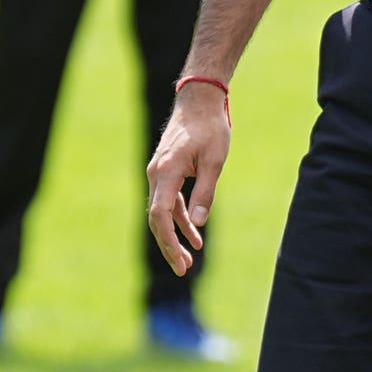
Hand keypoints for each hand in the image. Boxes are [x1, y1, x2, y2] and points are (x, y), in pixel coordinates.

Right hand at [147, 86, 232, 277]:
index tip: (180, 258)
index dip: (168, 239)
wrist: (199, 101)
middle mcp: (156, 173)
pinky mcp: (167, 172)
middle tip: (183, 270)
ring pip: (162, 212)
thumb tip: (199, 222)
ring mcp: (159, 173)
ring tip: (189, 260)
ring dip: (175, 236)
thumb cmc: (210, 128)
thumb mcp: (215, 161)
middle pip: (157, 218)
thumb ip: (206, 192)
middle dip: (169, 246)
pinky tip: (195, 235)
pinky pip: (169, 201)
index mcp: (167, 170)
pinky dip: (180, 219)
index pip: (160, 213)